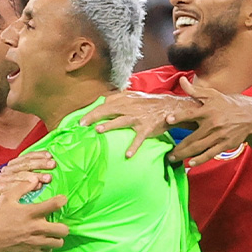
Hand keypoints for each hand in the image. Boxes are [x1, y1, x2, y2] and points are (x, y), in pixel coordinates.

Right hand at [0, 151, 55, 202]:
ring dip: (36, 175)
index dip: (39, 155)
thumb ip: (33, 173)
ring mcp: (3, 179)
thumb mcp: (23, 181)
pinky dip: (27, 185)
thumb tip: (52, 168)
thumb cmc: (15, 195)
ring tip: (48, 177)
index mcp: (14, 165)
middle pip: (26, 164)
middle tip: (53, 164)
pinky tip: (37, 186)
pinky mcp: (1, 188)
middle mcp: (8, 170)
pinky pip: (16, 186)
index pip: (27, 156)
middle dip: (40, 163)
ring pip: (22, 174)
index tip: (50, 156)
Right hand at [0, 178, 68, 251]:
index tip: (62, 200)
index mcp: (30, 213)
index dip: (62, 200)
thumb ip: (22, 187)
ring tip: (51, 234)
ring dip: (56, 238)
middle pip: (63, 230)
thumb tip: (35, 179)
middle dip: (63, 226)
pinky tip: (42, 242)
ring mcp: (35, 242)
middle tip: (57, 224)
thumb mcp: (7, 198)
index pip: (54, 205)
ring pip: (58, 243)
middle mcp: (36, 228)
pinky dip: (47, 247)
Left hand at [79, 92, 199, 157]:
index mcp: (125, 100)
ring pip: (121, 121)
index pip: (105, 104)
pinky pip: (139, 138)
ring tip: (99, 130)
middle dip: (95, 116)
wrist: (170, 107)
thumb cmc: (149, 104)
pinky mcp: (147, 128)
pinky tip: (127, 154)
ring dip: (110, 125)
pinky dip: (134, 146)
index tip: (80, 120)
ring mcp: (138, 118)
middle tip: (82, 124)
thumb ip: (118, 99)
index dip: (92, 111)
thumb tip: (102, 101)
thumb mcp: (133, 97)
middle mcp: (130, 107)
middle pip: (109, 110)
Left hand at [167, 78, 251, 166]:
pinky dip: (200, 159)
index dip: (179, 116)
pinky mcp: (225, 144)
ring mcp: (219, 135)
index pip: (191, 113)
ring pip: (198, 147)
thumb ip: (195, 90)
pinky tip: (191, 163)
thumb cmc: (229, 104)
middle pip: (192, 138)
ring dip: (185, 154)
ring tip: (173, 158)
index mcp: (209, 110)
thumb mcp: (213, 95)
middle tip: (168, 153)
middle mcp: (213, 124)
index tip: (168, 120)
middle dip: (179, 147)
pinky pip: (210, 153)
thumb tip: (181, 80)